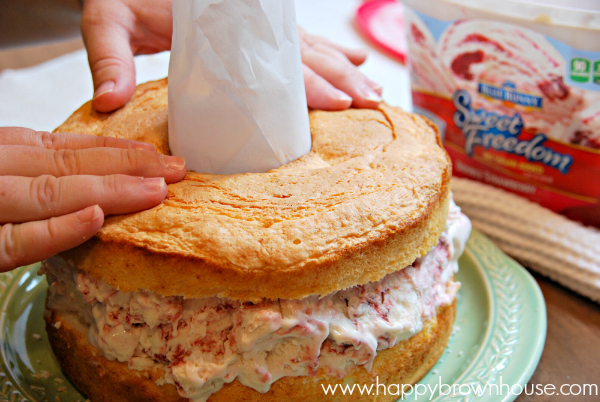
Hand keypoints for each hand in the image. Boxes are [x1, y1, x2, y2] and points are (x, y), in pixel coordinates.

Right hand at [0, 127, 186, 271]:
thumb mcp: (4, 169)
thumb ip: (37, 166)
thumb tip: (95, 172)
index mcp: (1, 153)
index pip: (65, 148)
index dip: (114, 151)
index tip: (154, 154)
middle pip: (67, 165)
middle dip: (127, 167)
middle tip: (174, 171)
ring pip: (51, 194)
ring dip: (109, 191)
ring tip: (156, 190)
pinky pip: (18, 240)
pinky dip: (58, 228)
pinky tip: (96, 218)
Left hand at [82, 0, 381, 112]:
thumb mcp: (108, 21)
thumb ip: (110, 58)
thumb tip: (111, 102)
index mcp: (220, 21)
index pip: (272, 57)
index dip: (307, 81)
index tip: (338, 102)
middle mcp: (247, 20)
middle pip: (303, 52)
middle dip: (340, 78)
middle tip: (371, 104)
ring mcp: (256, 22)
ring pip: (310, 47)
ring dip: (344, 68)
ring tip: (374, 92)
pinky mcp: (256, 25)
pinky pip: (299, 42)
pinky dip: (330, 52)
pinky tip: (354, 61)